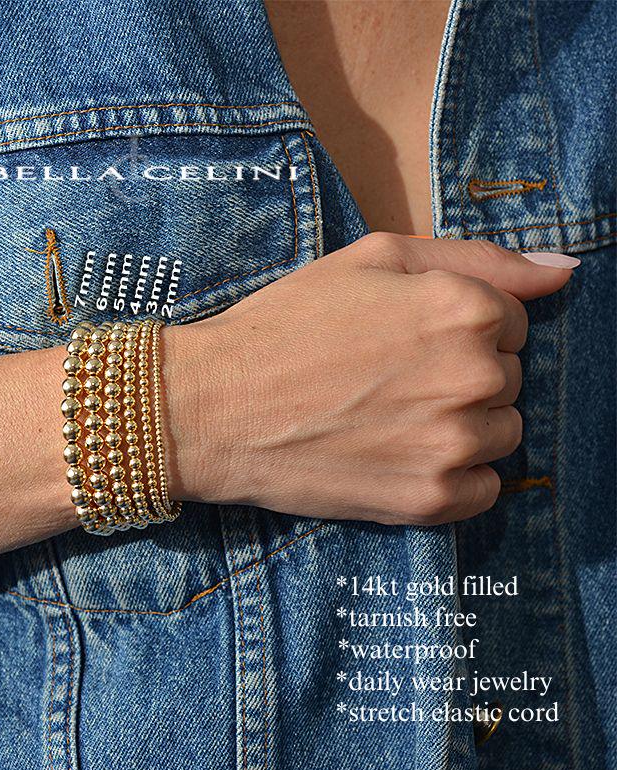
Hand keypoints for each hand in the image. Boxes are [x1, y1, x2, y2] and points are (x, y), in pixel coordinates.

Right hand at [163, 232, 573, 524]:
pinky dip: (454, 476)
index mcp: (463, 309)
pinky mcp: (429, 500)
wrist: (215, 406)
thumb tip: (564, 274)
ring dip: (461, 426)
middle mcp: (472, 376)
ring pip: (502, 433)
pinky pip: (484, 489)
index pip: (514, 322)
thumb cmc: (285, 324)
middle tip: (391, 379)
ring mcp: (453, 444)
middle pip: (508, 378)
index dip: (461, 329)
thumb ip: (478, 258)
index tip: (410, 341)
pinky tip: (402, 458)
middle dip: (463, 375)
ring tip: (393, 419)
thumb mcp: (371, 258)